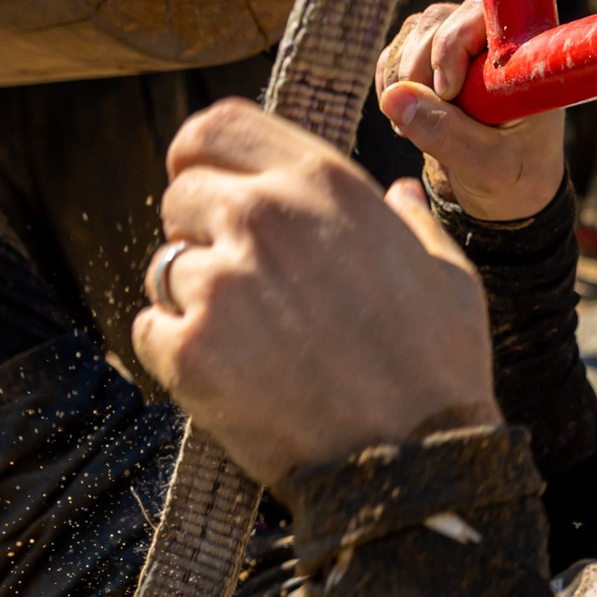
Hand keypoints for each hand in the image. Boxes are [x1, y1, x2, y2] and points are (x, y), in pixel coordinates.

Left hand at [132, 101, 498, 488]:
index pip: (215, 128)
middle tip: (243, 288)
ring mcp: (219, 284)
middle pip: (180, 194)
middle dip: (200, 233)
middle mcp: (262, 218)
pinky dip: (176, 353)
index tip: (208, 189)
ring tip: (249, 343)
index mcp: (322, 183)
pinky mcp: (188, 352)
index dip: (203, 158)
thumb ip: (409, 223)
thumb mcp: (446, 277)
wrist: (413, 469)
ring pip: (165, 267)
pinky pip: (150, 330)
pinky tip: (228, 378)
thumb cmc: (439, 372)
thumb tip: (397, 194)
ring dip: (193, 299)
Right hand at [375, 0, 564, 223]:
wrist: (505, 194)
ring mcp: (460, 45)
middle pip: (441, 20)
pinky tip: (405, 120)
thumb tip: (393, 97)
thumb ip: (445, 133)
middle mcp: (492, 39)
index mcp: (525, 56)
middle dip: (420, 69)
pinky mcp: (432, 59)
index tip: (447, 91)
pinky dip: (389, 85)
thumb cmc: (515, 177)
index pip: (485, 15)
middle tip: (423, 121)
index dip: (455, 42)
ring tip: (414, 128)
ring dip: (402, 79)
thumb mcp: (486, 166)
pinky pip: (396, 52)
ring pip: (414, 33)